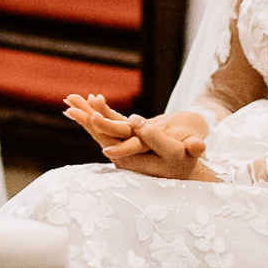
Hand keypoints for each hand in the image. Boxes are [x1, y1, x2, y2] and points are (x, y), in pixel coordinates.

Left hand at [63, 95, 213, 179]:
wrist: (177, 168)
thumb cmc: (187, 159)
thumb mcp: (192, 154)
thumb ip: (194, 148)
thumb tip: (199, 145)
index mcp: (145, 162)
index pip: (133, 145)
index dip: (125, 131)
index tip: (110, 118)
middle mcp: (130, 157)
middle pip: (108, 138)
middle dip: (90, 122)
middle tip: (72, 110)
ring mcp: (123, 149)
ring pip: (102, 131)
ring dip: (85, 115)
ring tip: (69, 99)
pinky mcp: (121, 141)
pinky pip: (105, 126)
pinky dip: (95, 112)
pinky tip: (85, 99)